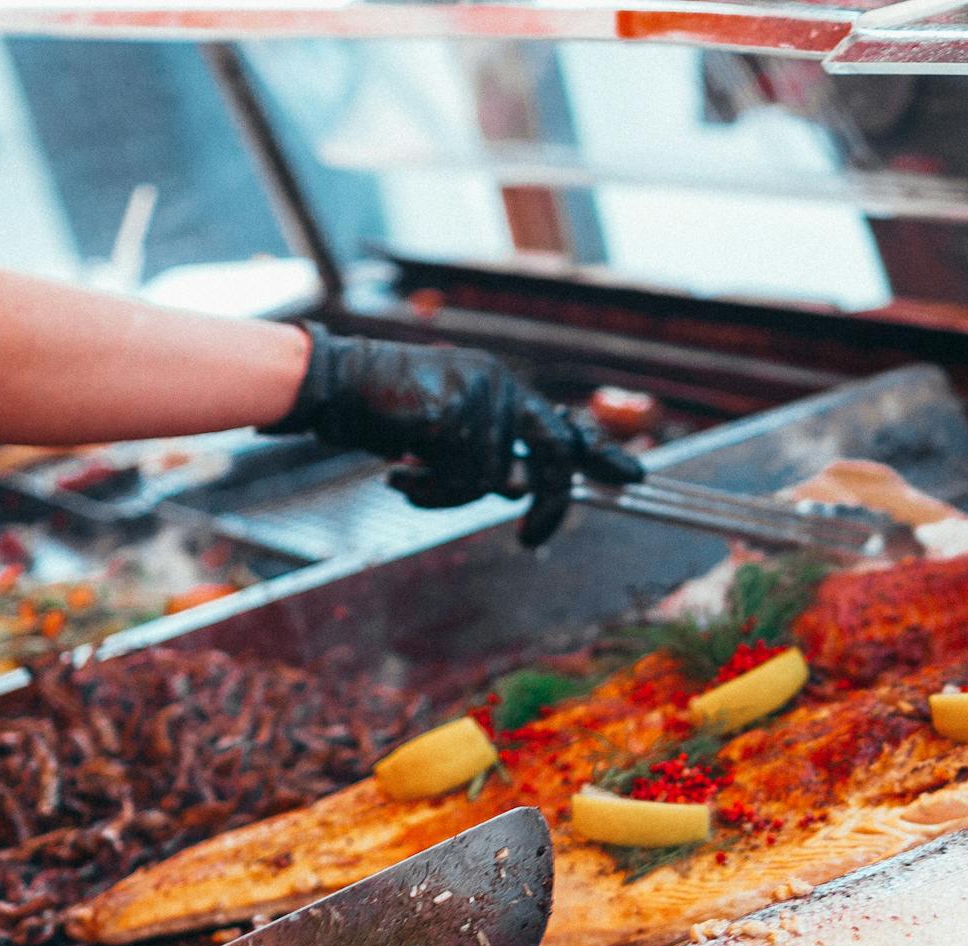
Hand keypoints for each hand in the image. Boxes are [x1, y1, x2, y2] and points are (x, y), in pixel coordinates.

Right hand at [264, 321, 642, 548]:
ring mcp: (477, 397)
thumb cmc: (384, 411)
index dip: (600, 455)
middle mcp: (498, 386)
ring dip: (448, 496)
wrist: (333, 382)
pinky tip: (399, 473)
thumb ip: (487, 454)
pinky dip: (428, 492)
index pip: (563, 426)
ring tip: (410, 477)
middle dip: (549, 506)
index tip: (634, 479)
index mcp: (501, 388)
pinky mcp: (451, 414)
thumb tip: (517, 490)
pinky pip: (459, 481)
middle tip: (531, 542)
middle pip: (552, 454)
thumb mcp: (445, 432)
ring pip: (490, 481)